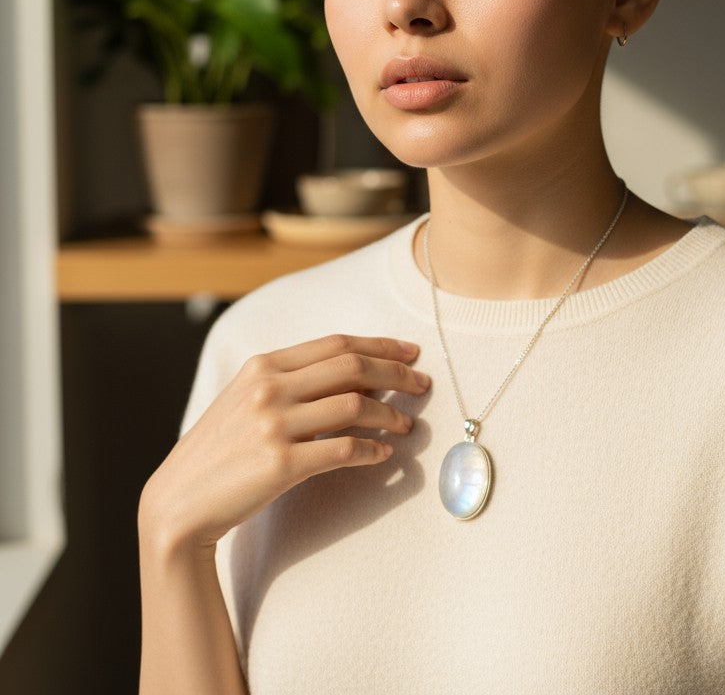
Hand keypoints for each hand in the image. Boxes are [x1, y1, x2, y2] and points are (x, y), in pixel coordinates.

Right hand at [140, 334, 429, 553]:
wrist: (179, 502)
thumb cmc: (222, 450)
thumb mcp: (248, 398)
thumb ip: (294, 381)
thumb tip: (360, 375)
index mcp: (263, 364)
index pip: (337, 344)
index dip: (380, 345)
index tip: (410, 353)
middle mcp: (269, 387)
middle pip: (352, 367)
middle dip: (396, 373)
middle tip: (423, 385)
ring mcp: (273, 424)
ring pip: (355, 406)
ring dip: (391, 414)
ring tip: (407, 425)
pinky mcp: (280, 464)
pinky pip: (344, 450)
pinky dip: (372, 450)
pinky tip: (384, 455)